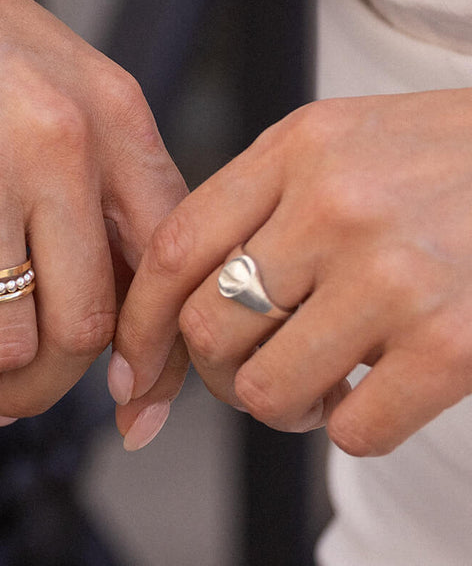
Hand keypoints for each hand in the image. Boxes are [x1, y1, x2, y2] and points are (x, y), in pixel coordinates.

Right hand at [0, 0, 186, 420]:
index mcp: (112, 117)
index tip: (128, 407)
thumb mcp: (62, 82)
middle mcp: (54, 143)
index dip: (152, 361)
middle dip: (44, 378)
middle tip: (4, 374)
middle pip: (80, 329)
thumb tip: (106, 316)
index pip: (161, 273)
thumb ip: (101, 183)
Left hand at [111, 89, 471, 454]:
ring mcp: (395, 276)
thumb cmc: (443, 155)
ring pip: (266, 389)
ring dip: (278, 405)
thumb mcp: (336, 140)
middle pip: (207, 326)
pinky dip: (350, 428)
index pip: (174, 248)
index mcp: (297, 149)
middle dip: (212, 372)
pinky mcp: (455, 345)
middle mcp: (335, 207)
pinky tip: (372, 390)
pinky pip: (353, 431)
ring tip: (314, 383)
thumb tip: (175, 292)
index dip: (139, 322)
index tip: (131, 368)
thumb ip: (258, 197)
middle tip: (245, 371)